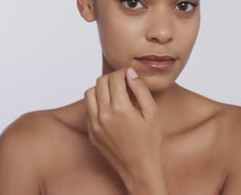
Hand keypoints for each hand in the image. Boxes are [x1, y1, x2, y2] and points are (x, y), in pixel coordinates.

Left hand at [83, 67, 163, 183]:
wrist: (139, 168)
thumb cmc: (149, 141)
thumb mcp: (152, 113)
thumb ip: (140, 90)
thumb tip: (130, 73)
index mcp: (121, 109)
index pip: (115, 78)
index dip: (123, 72)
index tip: (130, 75)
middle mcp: (104, 115)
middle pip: (100, 82)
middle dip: (112, 78)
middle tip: (123, 82)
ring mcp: (94, 124)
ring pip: (89, 93)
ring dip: (101, 88)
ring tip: (115, 94)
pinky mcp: (91, 132)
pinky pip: (89, 109)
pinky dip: (97, 102)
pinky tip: (110, 108)